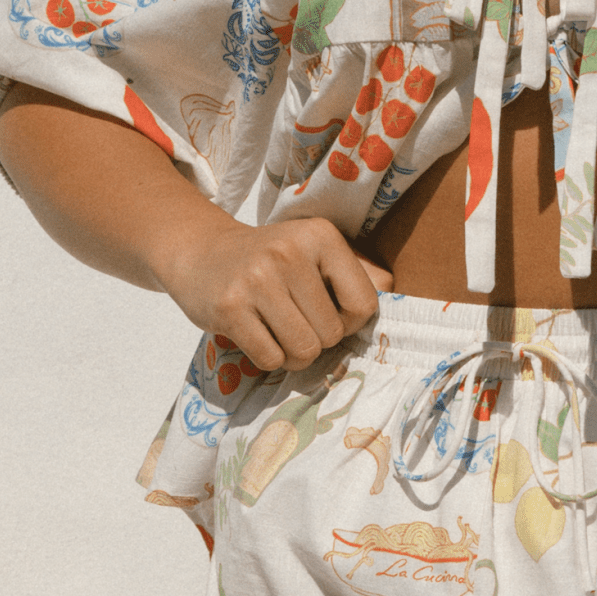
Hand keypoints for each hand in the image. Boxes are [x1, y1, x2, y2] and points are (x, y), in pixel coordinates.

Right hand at [155, 214, 393, 371]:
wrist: (201, 253)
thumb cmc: (271, 261)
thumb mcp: (316, 253)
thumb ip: (360, 274)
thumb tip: (396, 292)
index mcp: (321, 236)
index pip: (364, 305)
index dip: (349, 322)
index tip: (326, 311)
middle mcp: (289, 251)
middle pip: (332, 334)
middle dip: (317, 339)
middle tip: (292, 319)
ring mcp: (256, 278)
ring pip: (304, 350)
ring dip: (293, 354)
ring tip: (276, 331)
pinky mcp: (229, 307)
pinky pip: (271, 359)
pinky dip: (268, 358)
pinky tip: (255, 335)